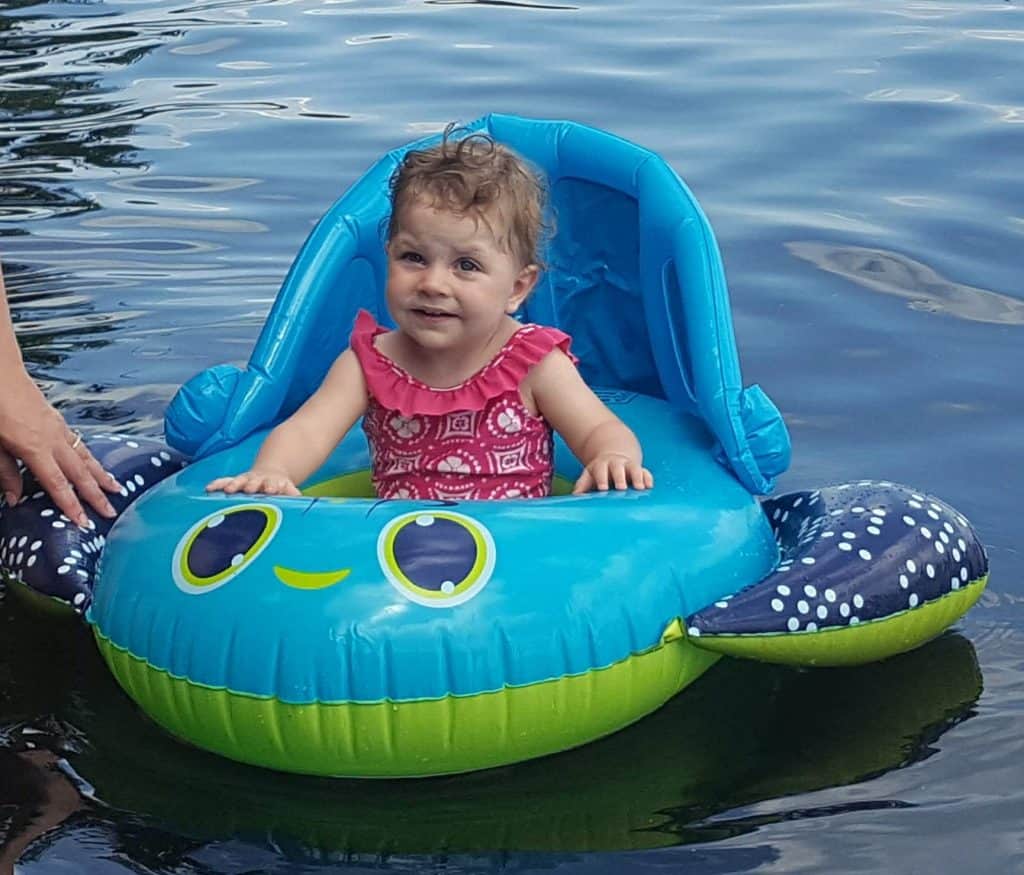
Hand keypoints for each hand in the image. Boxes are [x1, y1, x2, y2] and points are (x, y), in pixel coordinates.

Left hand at [0, 377, 119, 526]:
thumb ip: (5, 472)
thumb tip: (14, 498)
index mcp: (34, 448)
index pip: (57, 484)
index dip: (71, 505)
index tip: (84, 521)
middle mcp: (53, 440)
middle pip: (80, 472)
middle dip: (96, 494)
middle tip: (111, 511)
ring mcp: (58, 428)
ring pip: (85, 456)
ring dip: (101, 475)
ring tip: (115, 488)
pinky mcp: (57, 419)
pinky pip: (79, 443)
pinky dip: (91, 457)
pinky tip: (93, 462)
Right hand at [206, 468, 300, 495]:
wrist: (271, 473)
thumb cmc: (279, 486)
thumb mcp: (289, 489)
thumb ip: (292, 494)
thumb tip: (300, 500)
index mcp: (273, 483)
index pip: (272, 484)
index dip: (272, 486)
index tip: (271, 489)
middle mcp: (258, 481)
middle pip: (254, 482)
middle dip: (251, 485)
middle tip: (249, 488)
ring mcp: (245, 480)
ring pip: (238, 481)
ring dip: (234, 485)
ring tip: (228, 489)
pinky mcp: (235, 481)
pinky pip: (224, 482)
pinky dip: (217, 484)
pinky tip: (208, 488)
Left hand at [573, 452, 653, 494]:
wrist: (614, 457)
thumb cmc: (599, 472)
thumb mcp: (589, 475)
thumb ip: (583, 485)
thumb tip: (575, 496)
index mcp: (601, 465)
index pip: (601, 471)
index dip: (602, 479)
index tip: (603, 488)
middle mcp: (616, 464)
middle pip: (618, 469)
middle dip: (620, 478)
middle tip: (621, 488)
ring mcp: (629, 466)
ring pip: (634, 469)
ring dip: (637, 478)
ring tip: (640, 488)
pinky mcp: (640, 470)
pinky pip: (645, 472)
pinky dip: (648, 478)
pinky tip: (649, 486)